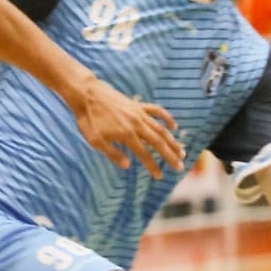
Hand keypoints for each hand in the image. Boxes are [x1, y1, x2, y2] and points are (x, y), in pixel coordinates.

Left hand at [71, 79, 185, 179]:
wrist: (87, 94)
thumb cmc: (88, 119)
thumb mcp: (95, 140)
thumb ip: (112, 153)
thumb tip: (128, 166)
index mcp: (126, 135)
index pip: (145, 154)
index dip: (153, 166)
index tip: (160, 176)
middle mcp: (137, 124)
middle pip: (158, 143)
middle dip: (170, 156)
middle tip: (181, 167)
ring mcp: (139, 113)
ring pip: (161, 129)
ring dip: (173, 141)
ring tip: (182, 151)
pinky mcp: (138, 105)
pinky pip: (157, 111)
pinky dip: (167, 117)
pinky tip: (174, 126)